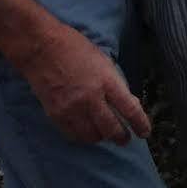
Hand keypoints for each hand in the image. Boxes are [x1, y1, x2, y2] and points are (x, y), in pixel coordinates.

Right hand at [19, 20, 151, 145]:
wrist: (41, 48)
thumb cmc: (76, 48)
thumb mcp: (104, 61)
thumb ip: (114, 83)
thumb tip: (127, 103)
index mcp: (107, 80)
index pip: (129, 109)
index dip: (140, 124)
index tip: (144, 132)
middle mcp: (91, 98)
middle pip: (111, 128)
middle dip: (121, 137)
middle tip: (125, 139)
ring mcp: (72, 108)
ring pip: (92, 136)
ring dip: (102, 137)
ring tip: (105, 135)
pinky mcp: (56, 114)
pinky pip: (73, 135)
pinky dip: (83, 136)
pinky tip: (87, 132)